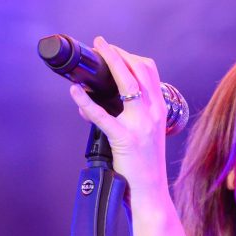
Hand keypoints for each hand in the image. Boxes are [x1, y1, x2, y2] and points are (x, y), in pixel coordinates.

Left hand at [68, 37, 169, 199]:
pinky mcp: (125, 139)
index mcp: (160, 111)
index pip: (150, 72)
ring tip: (95, 53)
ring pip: (127, 84)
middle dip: (118, 53)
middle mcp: (154, 113)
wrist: (150, 192)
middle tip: (101, 43)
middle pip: (139, 71)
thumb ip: (126, 116)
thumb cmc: (144, 165)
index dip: (131, 56)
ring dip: (110, 63)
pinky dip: (86, 101)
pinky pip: (102, 116)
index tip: (115, 49)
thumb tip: (91, 102)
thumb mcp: (145, 135)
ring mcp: (141, 125)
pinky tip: (75, 92)